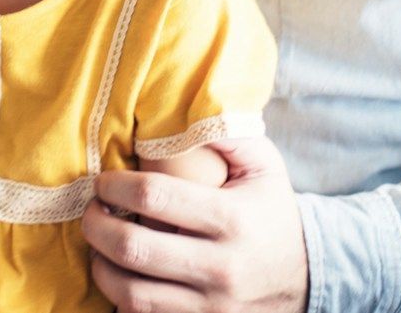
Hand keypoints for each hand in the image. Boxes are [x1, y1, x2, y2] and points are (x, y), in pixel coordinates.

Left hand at [82, 136, 307, 312]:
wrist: (309, 276)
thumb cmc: (273, 212)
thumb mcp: (264, 166)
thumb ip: (227, 134)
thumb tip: (184, 108)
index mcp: (232, 219)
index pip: (155, 199)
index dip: (116, 187)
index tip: (104, 181)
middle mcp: (220, 267)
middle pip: (135, 250)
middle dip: (96, 226)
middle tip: (91, 210)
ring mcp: (211, 305)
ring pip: (132, 294)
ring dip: (101, 268)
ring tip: (98, 246)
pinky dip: (122, 299)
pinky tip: (120, 276)